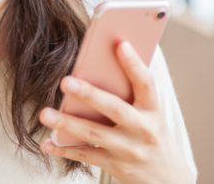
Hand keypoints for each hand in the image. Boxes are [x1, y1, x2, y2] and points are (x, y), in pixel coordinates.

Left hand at [38, 41, 194, 183]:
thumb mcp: (150, 113)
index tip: (120, 44)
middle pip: (115, 109)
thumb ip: (129, 92)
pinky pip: (86, 155)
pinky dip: (64, 149)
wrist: (168, 178)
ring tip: (44, 113)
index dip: (134, 64)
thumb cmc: (150, 133)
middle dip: (89, 95)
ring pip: (94, 133)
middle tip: (65, 81)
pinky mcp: (115, 165)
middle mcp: (143, 129)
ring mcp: (129, 149)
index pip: (145, 84)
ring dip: (67, 123)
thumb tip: (99, 61)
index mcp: (153, 110)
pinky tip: (47, 142)